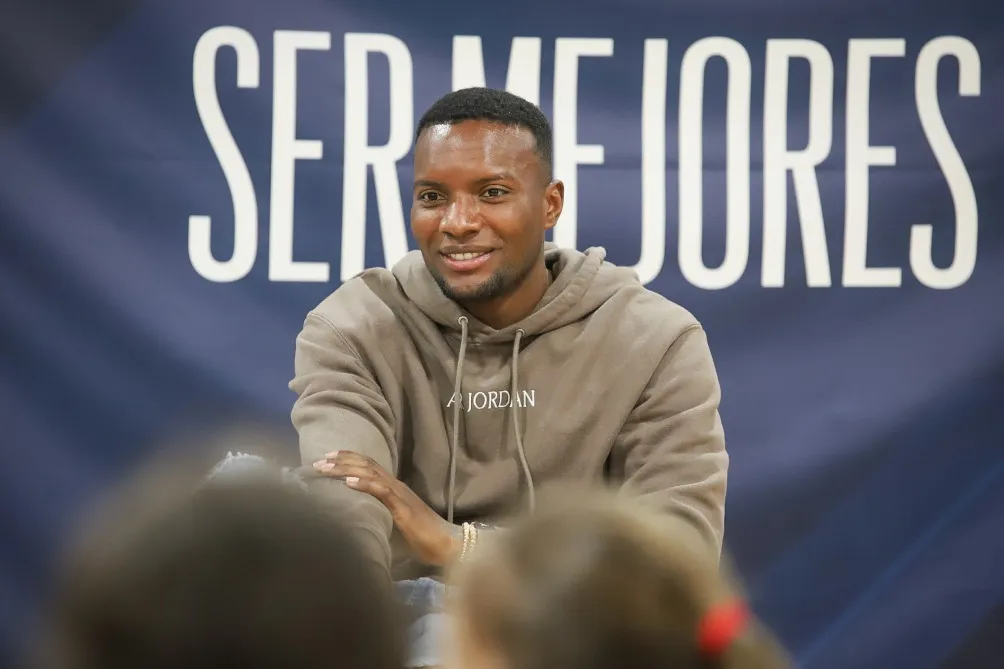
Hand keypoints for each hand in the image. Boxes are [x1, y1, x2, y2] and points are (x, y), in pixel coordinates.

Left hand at [312, 451, 459, 566]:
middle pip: (366, 464)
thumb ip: (381, 514)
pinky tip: (349, 482)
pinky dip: (365, 484)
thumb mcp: (396, 522)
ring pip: (370, 473)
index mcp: (394, 488)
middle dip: (341, 460)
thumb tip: (359, 517)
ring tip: (327, 467)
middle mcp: (396, 486)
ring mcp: (400, 495)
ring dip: (346, 469)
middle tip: (318, 460)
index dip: (348, 458)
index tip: (327, 457)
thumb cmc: (424, 537)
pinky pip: (382, 491)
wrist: (447, 544)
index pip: (369, 465)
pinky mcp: (403, 508)